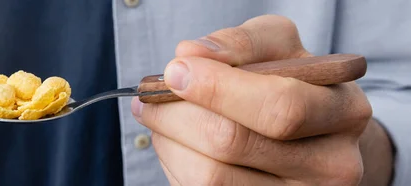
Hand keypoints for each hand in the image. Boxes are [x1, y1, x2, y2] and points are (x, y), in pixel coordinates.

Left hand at [132, 15, 393, 185]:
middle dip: (177, 115)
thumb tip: (190, 55)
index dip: (217, 88)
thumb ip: (239, 43)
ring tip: (159, 117)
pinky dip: (175, 163)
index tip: (175, 71)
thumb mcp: (279, 48)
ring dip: (168, 141)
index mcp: (343, 113)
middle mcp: (332, 166)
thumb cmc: (290, 83)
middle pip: (233, 145)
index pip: (278, 107)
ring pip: (209, 177)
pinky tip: (176, 143)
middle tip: (150, 97)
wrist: (311, 136)